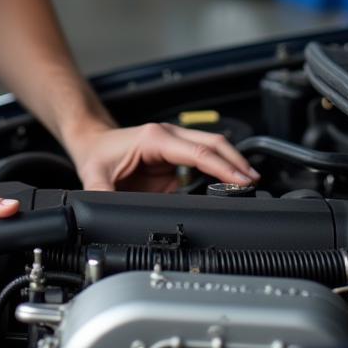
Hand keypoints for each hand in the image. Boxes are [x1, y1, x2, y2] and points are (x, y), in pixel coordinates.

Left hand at [68, 122, 259, 192]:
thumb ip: (102, 194)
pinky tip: (232, 180)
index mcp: (154, 138)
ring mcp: (174, 144)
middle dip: (236, 161)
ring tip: (250, 183)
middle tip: (254, 183)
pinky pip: (204, 157)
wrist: (93, 142)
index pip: (197, 151)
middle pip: (212, 143)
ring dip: (232, 162)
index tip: (240, 179)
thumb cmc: (97, 155)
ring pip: (212, 146)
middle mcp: (168, 136)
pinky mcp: (176, 155)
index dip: (221, 165)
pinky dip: (221, 166)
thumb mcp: (95, 177)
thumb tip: (108, 211)